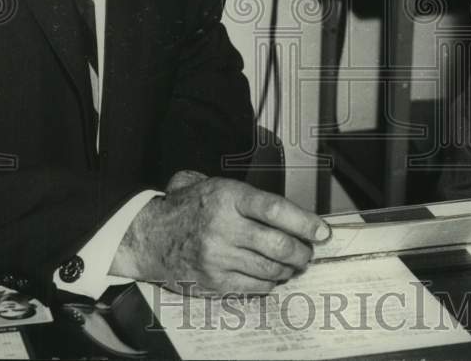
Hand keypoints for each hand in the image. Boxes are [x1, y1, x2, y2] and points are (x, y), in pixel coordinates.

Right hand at [112, 170, 330, 295]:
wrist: (149, 236)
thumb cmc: (187, 208)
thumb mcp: (213, 184)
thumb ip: (248, 194)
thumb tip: (293, 211)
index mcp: (228, 197)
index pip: (276, 210)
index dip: (305, 222)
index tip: (322, 231)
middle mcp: (224, 227)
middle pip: (278, 245)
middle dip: (302, 251)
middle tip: (308, 251)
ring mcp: (218, 257)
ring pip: (270, 269)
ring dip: (289, 268)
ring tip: (293, 263)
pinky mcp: (213, 281)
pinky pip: (254, 286)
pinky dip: (270, 282)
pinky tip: (272, 275)